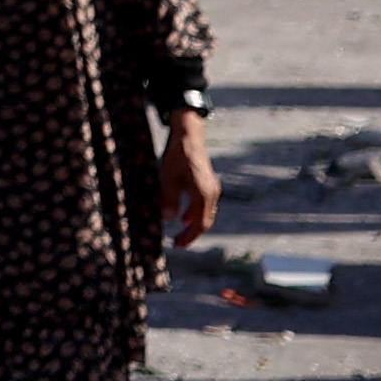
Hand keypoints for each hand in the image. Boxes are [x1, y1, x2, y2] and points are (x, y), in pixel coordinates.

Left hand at [159, 113, 220, 245]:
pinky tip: (184, 216)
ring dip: (194, 224)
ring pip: (205, 213)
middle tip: (177, 242)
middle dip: (192, 234)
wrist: (189, 136)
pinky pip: (204, 204)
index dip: (189, 237)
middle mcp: (212, 193)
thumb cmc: (177, 156)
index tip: (177, 244)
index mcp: (204, 194)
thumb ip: (169, 199)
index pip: (199, 224)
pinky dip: (195, 213)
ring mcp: (212, 188)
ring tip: (180, 233)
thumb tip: (168, 219)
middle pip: (205, 221)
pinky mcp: (208, 183)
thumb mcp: (168, 177)